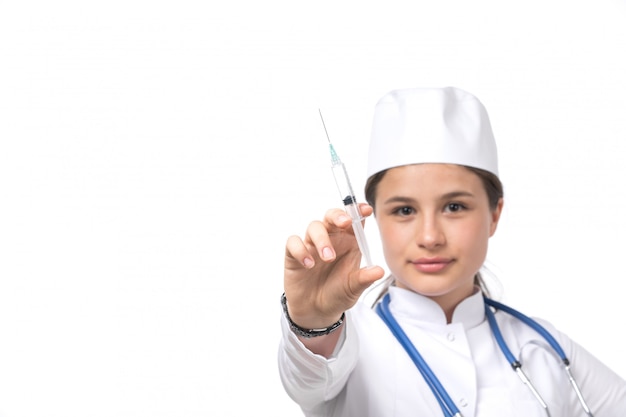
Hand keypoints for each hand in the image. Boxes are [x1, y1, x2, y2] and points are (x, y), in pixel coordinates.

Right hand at [283, 204, 384, 329]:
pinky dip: (300, 250)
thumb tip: (379, 271)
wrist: (316, 312)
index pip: (354, 220)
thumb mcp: (353, 289)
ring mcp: (312, 245)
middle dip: (337, 215)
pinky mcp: (294, 254)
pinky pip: (293, 242)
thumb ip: (364, 279)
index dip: (358, 211)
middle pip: (332, 216)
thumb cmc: (337, 294)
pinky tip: (308, 264)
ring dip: (322, 239)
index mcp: (349, 242)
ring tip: (328, 258)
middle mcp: (331, 239)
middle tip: (344, 223)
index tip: (365, 210)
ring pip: (314, 227)